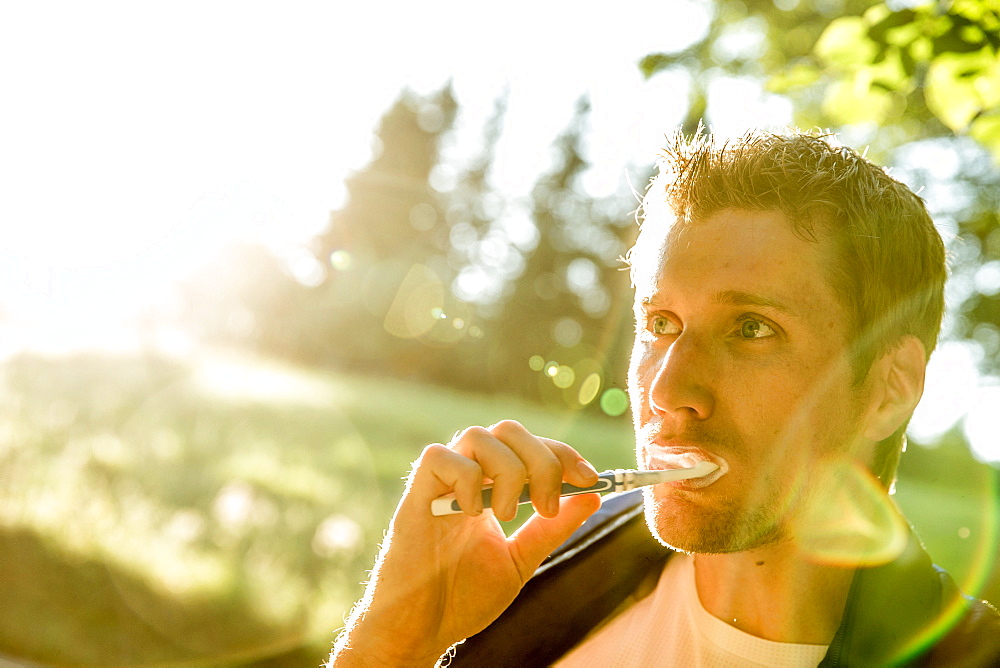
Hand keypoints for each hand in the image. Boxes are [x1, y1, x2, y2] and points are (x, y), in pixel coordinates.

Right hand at [329, 420, 600, 665]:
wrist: (423, 628)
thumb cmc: (462, 597)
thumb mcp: (521, 560)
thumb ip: (552, 528)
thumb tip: (593, 496)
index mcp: (491, 486)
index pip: (531, 447)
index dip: (562, 454)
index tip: (590, 480)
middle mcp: (466, 475)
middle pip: (509, 430)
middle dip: (541, 460)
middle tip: (547, 505)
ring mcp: (441, 483)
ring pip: (478, 435)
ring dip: (507, 471)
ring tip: (506, 516)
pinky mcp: (416, 495)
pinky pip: (439, 457)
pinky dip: (466, 479)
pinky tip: (472, 515)